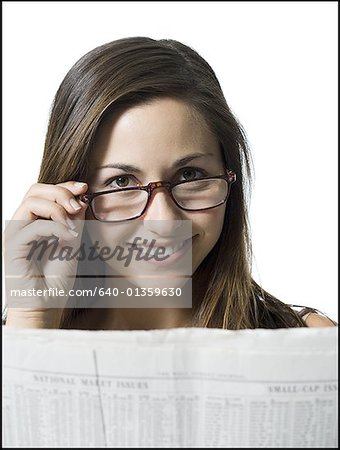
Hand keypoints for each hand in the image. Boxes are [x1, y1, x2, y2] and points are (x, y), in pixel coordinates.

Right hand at [4, 181, 88, 327]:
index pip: (44, 192)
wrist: (48, 303)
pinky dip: (55, 227)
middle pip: (34, 190)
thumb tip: (81, 198)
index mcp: (34, 221)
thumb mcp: (72, 242)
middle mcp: (22, 225)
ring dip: (57, 208)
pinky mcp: (13, 247)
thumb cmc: (57, 277)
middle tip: (78, 205)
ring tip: (73, 225)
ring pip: (31, 202)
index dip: (64, 186)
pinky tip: (69, 237)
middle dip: (60, 192)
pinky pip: (33, 226)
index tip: (84, 188)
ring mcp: (15, 234)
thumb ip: (74, 220)